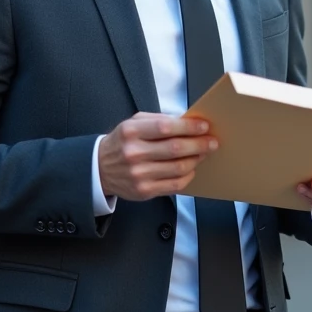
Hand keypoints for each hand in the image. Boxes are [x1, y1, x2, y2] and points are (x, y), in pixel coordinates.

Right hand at [98, 113, 216, 200]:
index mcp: (131, 132)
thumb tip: (187, 122)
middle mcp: (134, 153)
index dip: (188, 127)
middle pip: (175, 149)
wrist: (99, 169)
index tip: (204, 127)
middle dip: (199, 144)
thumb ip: (158, 121)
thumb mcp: (133, 123)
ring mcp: (139, 174)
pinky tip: (191, 168)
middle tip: (212, 141)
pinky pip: (175, 185)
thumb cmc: (121, 142)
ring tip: (203, 153)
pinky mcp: (144, 190)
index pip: (165, 128)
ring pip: (178, 168)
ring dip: (196, 160)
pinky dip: (188, 176)